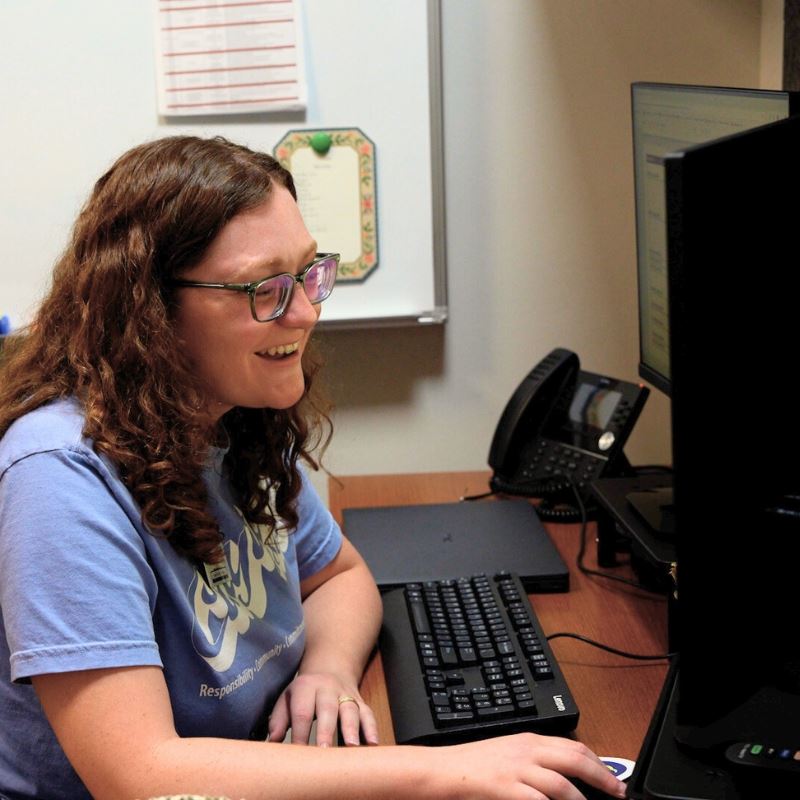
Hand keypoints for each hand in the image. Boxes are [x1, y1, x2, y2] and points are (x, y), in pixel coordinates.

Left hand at [267, 672, 378, 747]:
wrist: (329, 669)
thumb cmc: (303, 693)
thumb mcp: (287, 698)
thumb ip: (279, 719)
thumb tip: (272, 742)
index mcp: (306, 686)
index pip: (302, 711)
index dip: (299, 733)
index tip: (298, 755)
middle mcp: (328, 688)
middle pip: (327, 708)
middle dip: (326, 730)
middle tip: (324, 751)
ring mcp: (346, 694)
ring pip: (350, 709)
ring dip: (352, 728)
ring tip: (351, 746)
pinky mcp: (360, 702)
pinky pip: (368, 713)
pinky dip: (371, 728)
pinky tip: (373, 745)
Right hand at [441, 733, 626, 799]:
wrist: (442, 770)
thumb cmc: (471, 766)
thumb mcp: (508, 754)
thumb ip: (534, 760)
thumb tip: (563, 773)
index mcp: (529, 740)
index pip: (573, 746)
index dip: (598, 763)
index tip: (612, 778)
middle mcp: (527, 751)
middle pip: (575, 759)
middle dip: (602, 777)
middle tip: (619, 793)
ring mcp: (517, 769)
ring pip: (561, 783)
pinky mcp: (505, 788)